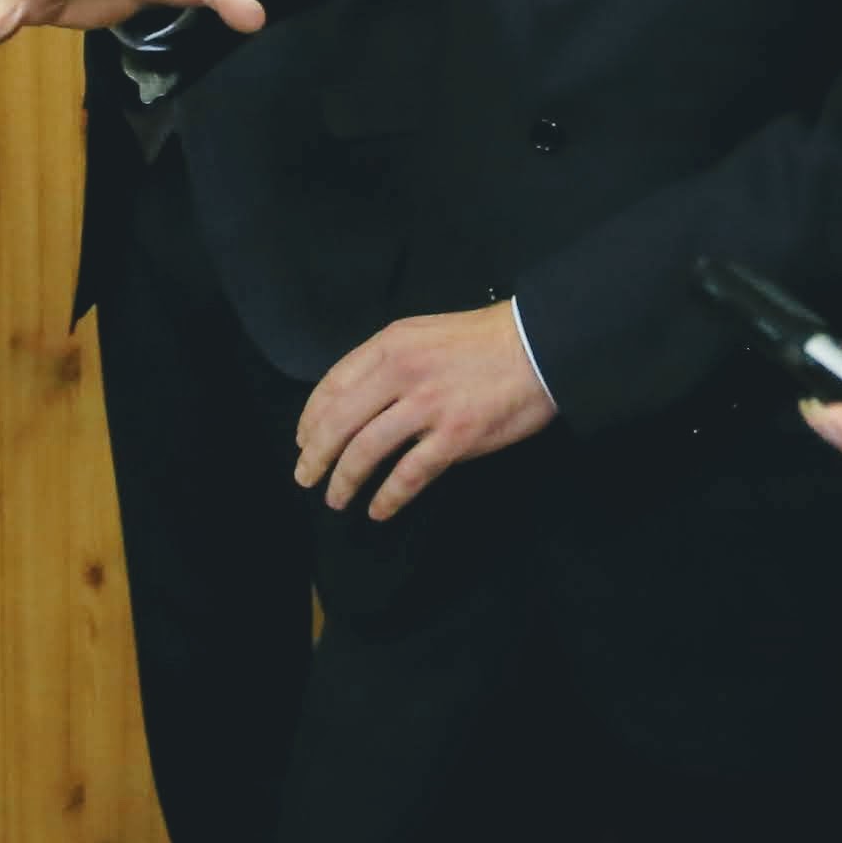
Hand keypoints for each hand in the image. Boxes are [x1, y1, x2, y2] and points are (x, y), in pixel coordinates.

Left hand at [295, 303, 556, 520]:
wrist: (539, 346)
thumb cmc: (484, 340)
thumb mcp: (424, 332)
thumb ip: (389, 360)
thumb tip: (356, 397)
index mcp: (390, 345)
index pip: (332, 385)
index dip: (311, 418)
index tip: (303, 440)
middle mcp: (401, 374)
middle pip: (339, 423)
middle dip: (315, 456)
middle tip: (306, 477)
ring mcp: (427, 407)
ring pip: (365, 451)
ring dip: (344, 480)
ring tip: (336, 499)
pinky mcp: (455, 437)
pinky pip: (409, 475)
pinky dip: (388, 497)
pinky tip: (379, 510)